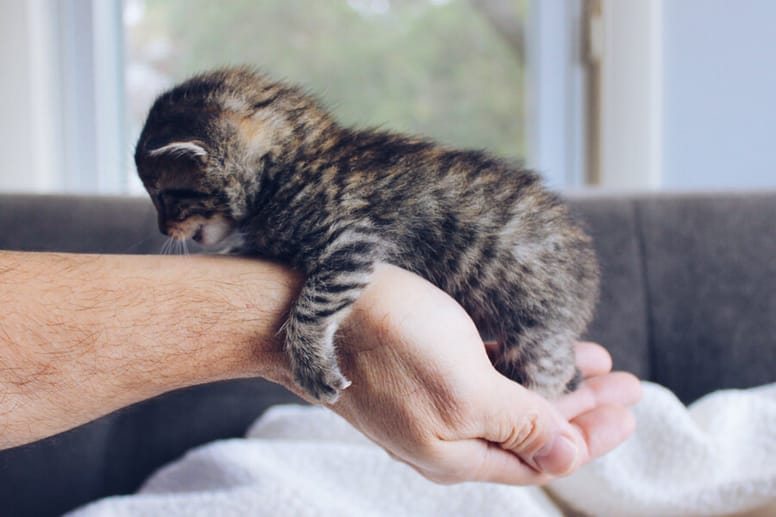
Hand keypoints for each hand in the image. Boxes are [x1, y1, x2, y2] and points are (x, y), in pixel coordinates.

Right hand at [319, 264, 640, 484]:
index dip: (590, 437)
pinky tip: (545, 348)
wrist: (307, 308)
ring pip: (512, 402)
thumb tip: (570, 456)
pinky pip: (487, 376)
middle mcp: (446, 435)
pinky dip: (523, 365)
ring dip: (557, 384)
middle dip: (582, 410)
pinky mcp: (422, 370)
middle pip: (530, 432)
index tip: (630, 410)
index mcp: (457, 452)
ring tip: (599, 366)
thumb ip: (520, 425)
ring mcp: (432, 402)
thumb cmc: (386, 341)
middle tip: (628, 387)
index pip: (541, 457)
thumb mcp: (464, 390)